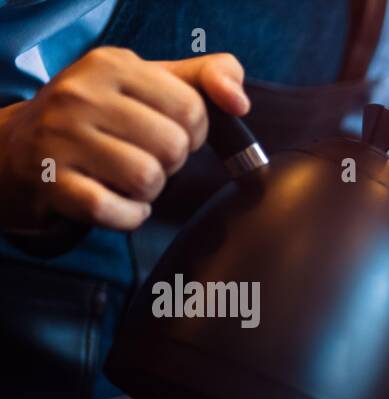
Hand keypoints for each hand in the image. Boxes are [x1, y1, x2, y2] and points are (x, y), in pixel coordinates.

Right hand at [0, 48, 247, 232]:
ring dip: (149, 192)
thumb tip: (239, 101)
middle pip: (174, 147)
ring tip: (127, 178)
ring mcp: (61, 138)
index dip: (192, 131)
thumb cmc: (101, 116)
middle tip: (143, 156)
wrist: (17, 148)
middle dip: (170, 162)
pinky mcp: (51, 181)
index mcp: (112, 65)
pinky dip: (127, 216)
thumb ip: (206, 77)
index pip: (192, 109)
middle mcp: (81, 95)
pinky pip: (114, 211)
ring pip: (148, 180)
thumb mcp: (149, 81)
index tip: (166, 130)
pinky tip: (115, 202)